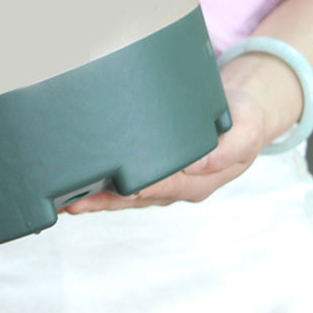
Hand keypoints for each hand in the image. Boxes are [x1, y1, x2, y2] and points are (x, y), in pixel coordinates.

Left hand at [58, 82, 275, 215]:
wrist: (242, 110)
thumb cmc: (244, 119)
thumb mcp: (247, 128)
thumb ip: (231, 147)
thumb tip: (202, 164)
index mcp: (199, 181)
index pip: (164, 188)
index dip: (140, 190)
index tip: (117, 191)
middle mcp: (177, 186)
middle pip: (135, 198)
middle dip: (104, 201)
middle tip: (73, 202)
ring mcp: (164, 180)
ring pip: (125, 194)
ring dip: (96, 197)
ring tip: (65, 200)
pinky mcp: (153, 167)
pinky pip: (124, 180)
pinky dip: (101, 184)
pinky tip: (78, 183)